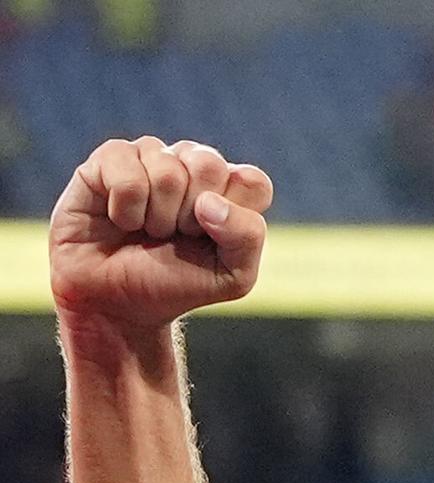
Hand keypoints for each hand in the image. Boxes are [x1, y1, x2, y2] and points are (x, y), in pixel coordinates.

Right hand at [50, 137, 273, 330]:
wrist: (116, 303)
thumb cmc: (175, 284)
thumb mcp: (232, 275)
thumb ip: (247, 236)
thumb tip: (209, 201)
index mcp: (229, 186)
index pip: (253, 182)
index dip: (234, 216)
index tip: (213, 240)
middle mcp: (191, 163)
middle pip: (209, 166)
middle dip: (191, 216)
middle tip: (175, 235)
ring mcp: (150, 156)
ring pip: (167, 172)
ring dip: (157, 218)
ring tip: (147, 230)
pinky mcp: (108, 158)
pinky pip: (127, 175)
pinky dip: (124, 211)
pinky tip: (120, 220)